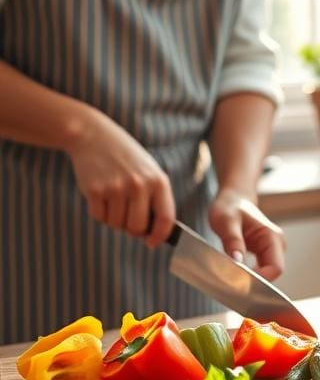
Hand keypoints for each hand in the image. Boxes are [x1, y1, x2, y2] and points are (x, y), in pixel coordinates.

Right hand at [64, 109, 174, 247]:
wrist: (94, 136)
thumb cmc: (126, 159)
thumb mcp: (149, 172)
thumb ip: (154, 199)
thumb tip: (153, 233)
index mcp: (158, 181)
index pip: (165, 218)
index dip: (160, 236)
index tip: (152, 243)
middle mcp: (139, 185)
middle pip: (137, 228)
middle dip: (131, 229)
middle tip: (126, 217)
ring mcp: (116, 187)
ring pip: (116, 224)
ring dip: (113, 218)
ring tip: (113, 198)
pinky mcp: (95, 190)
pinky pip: (99, 217)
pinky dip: (99, 213)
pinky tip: (100, 195)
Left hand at [208, 188, 284, 280]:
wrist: (233, 199)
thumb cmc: (230, 206)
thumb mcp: (226, 221)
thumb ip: (233, 241)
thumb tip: (237, 263)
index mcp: (272, 236)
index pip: (275, 268)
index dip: (259, 279)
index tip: (238, 281)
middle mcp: (276, 245)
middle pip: (271, 275)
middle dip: (254, 282)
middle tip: (230, 284)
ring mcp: (270, 251)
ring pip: (265, 276)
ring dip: (250, 281)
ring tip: (230, 280)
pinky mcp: (262, 255)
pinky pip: (258, 272)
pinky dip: (246, 277)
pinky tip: (233, 277)